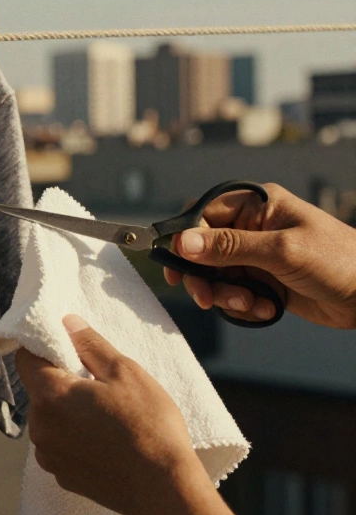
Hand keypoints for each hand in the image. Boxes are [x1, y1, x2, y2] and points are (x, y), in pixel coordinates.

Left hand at [15, 315, 245, 514]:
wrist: (165, 489)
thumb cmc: (149, 427)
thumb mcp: (125, 373)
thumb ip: (90, 344)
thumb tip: (67, 322)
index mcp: (50, 395)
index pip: (25, 358)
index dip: (41, 347)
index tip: (64, 347)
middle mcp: (39, 426)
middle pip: (39, 390)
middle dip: (61, 381)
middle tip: (97, 384)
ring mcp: (47, 454)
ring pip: (49, 418)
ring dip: (67, 412)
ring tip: (105, 416)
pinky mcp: (60, 475)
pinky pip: (58, 445)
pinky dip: (73, 438)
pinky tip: (103, 441)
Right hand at [162, 182, 355, 327]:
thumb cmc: (339, 261)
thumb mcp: (282, 251)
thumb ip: (229, 246)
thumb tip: (181, 242)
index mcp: (255, 205)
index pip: (200, 214)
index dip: (183, 239)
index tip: (176, 266)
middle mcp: (250, 227)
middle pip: (200, 249)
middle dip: (203, 276)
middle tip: (206, 298)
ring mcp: (255, 256)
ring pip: (214, 276)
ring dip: (226, 295)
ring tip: (253, 304)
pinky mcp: (261, 281)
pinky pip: (232, 294)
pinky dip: (243, 306)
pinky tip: (267, 309)